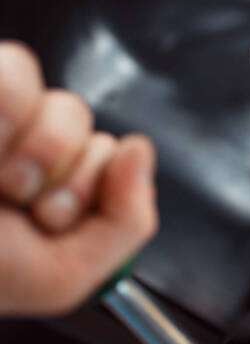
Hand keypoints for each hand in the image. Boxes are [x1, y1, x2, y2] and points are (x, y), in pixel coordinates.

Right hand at [0, 41, 157, 315]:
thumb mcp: (63, 275)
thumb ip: (127, 222)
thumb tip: (141, 149)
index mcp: (56, 186)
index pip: (114, 156)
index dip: (90, 189)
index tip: (50, 220)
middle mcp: (27, 146)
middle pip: (87, 125)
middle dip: (62, 173)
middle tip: (18, 202)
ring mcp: (0, 117)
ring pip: (62, 101)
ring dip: (35, 149)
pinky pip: (16, 68)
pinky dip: (5, 112)